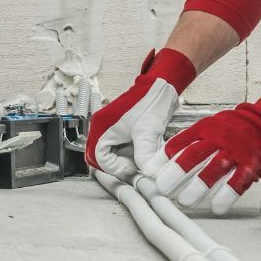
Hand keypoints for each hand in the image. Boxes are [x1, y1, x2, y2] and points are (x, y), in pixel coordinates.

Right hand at [86, 48, 196, 179]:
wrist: (161, 86)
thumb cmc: (150, 101)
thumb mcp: (148, 132)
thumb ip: (145, 155)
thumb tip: (147, 174)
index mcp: (101, 126)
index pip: (99, 157)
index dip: (116, 167)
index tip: (133, 170)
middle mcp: (102, 127)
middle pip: (102, 157)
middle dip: (119, 165)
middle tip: (135, 168)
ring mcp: (110, 128)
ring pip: (112, 153)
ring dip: (126, 159)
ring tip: (141, 159)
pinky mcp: (120, 129)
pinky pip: (119, 147)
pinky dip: (130, 153)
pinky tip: (143, 151)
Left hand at [148, 82, 260, 214]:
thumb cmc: (235, 128)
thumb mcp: (211, 126)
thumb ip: (191, 142)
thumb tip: (165, 159)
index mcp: (205, 128)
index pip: (179, 143)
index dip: (163, 159)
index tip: (150, 174)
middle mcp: (218, 138)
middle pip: (192, 156)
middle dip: (175, 173)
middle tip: (162, 188)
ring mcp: (235, 151)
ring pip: (213, 169)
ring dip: (197, 187)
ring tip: (185, 201)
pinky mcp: (252, 164)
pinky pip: (238, 181)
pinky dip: (226, 195)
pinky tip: (216, 207)